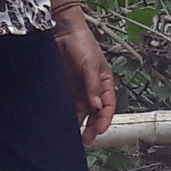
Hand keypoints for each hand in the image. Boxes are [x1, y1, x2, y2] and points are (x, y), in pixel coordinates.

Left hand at [56, 9, 117, 143]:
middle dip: (92, 127)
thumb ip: (94, 86)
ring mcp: (78, 88)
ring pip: (81, 110)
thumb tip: (97, 106)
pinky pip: (67, 103)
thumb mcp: (91, 64)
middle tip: (87, 140)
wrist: (61, 30)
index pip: (108, 105)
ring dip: (79, 123)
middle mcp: (92, 88)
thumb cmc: (82, 42)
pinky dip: (66, 113)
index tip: (99, 130)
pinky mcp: (64, 86)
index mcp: (105, 82)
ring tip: (74, 135)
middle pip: (95, 112)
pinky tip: (63, 122)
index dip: (105, 119)